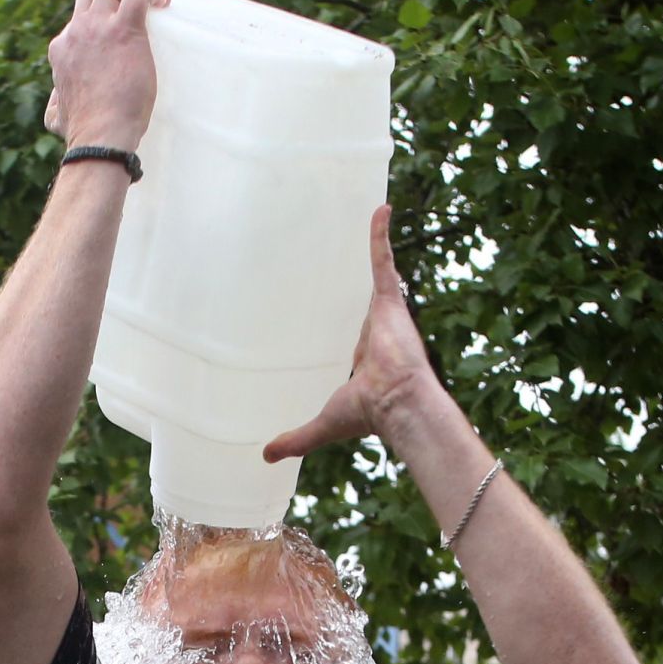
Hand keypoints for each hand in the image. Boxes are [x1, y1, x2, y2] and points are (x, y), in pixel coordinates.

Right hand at [44, 0, 169, 153]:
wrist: (100, 136)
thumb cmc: (84, 133)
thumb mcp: (56, 118)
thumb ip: (55, 107)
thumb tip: (56, 108)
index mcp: (62, 48)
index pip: (78, 19)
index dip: (100, 22)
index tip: (119, 35)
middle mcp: (77, 31)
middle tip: (134, 5)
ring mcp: (98, 27)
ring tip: (152, 1)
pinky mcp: (124, 30)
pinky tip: (162, 4)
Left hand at [263, 205, 442, 463]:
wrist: (397, 404)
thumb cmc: (368, 415)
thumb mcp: (322, 424)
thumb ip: (295, 438)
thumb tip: (265, 456)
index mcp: (369, 356)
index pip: (357, 334)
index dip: (349, 324)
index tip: (336, 314)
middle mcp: (380, 332)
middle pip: (369, 298)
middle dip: (368, 277)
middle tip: (348, 254)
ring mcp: (386, 315)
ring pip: (379, 271)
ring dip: (378, 244)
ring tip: (374, 214)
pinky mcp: (391, 302)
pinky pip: (384, 260)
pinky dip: (381, 235)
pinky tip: (380, 207)